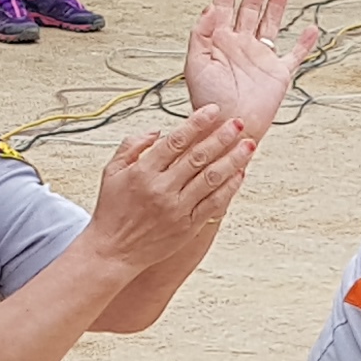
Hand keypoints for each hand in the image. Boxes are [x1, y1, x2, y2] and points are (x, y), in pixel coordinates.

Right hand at [84, 107, 252, 267]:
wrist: (113, 251)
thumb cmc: (112, 210)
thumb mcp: (111, 171)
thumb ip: (132, 146)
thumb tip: (157, 131)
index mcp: (143, 171)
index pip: (176, 140)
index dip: (197, 122)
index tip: (213, 110)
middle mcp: (161, 188)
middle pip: (198, 156)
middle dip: (221, 137)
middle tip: (238, 123)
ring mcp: (176, 208)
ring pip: (211, 178)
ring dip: (233, 160)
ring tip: (248, 145)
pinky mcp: (187, 226)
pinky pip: (213, 203)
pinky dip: (229, 188)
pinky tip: (240, 174)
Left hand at [181, 0, 316, 137]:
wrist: (228, 127)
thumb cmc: (208, 102)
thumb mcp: (195, 65)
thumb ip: (200, 35)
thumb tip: (210, 8)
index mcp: (220, 42)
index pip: (225, 5)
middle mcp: (241, 45)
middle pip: (250, 6)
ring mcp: (260, 57)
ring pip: (272, 21)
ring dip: (278, 1)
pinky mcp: (278, 73)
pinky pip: (294, 55)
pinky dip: (305, 44)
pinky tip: (311, 30)